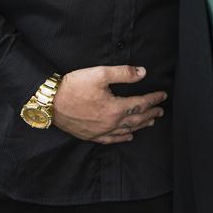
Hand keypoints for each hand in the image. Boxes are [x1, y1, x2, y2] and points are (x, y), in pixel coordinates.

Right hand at [52, 65, 166, 143]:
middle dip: (150, 114)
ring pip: (126, 131)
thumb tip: (142, 72)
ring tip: (151, 122)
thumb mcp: (100, 73)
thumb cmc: (74, 86)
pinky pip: (111, 140)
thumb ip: (123, 73)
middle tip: (161, 110)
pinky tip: (128, 137)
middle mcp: (110, 123)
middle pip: (136, 119)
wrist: (50, 102)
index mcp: (115, 108)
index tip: (162, 95)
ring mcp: (100, 132)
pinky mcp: (90, 135)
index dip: (153, 99)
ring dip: (141, 126)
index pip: (140, 104)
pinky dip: (122, 138)